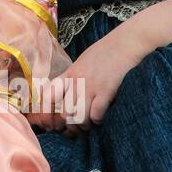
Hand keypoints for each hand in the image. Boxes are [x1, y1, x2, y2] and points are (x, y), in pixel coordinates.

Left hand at [46, 17, 156, 131]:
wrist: (125, 43)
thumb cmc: (105, 53)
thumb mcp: (82, 62)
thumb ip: (73, 78)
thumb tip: (68, 96)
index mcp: (68, 74)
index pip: (48, 96)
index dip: (47, 113)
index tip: (53, 122)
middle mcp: (76, 81)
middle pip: (65, 113)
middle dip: (71, 125)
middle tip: (78, 128)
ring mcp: (90, 86)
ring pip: (79, 117)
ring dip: (85, 125)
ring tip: (90, 125)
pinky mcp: (106, 90)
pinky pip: (96, 114)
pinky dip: (98, 120)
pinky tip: (101, 117)